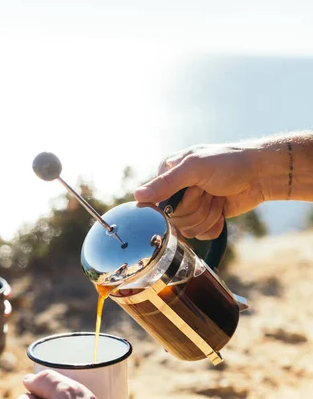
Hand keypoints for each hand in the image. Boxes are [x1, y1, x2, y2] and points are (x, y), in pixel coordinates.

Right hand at [135, 143, 265, 239]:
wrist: (260, 174)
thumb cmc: (229, 163)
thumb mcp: (195, 168)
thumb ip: (166, 183)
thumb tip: (137, 195)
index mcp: (167, 173)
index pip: (157, 204)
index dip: (179, 203)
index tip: (196, 191)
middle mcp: (175, 191)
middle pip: (174, 220)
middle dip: (198, 208)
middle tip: (210, 191)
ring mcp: (190, 206)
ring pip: (188, 230)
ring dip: (208, 215)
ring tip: (218, 197)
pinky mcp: (203, 219)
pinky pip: (200, 236)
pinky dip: (214, 225)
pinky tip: (222, 210)